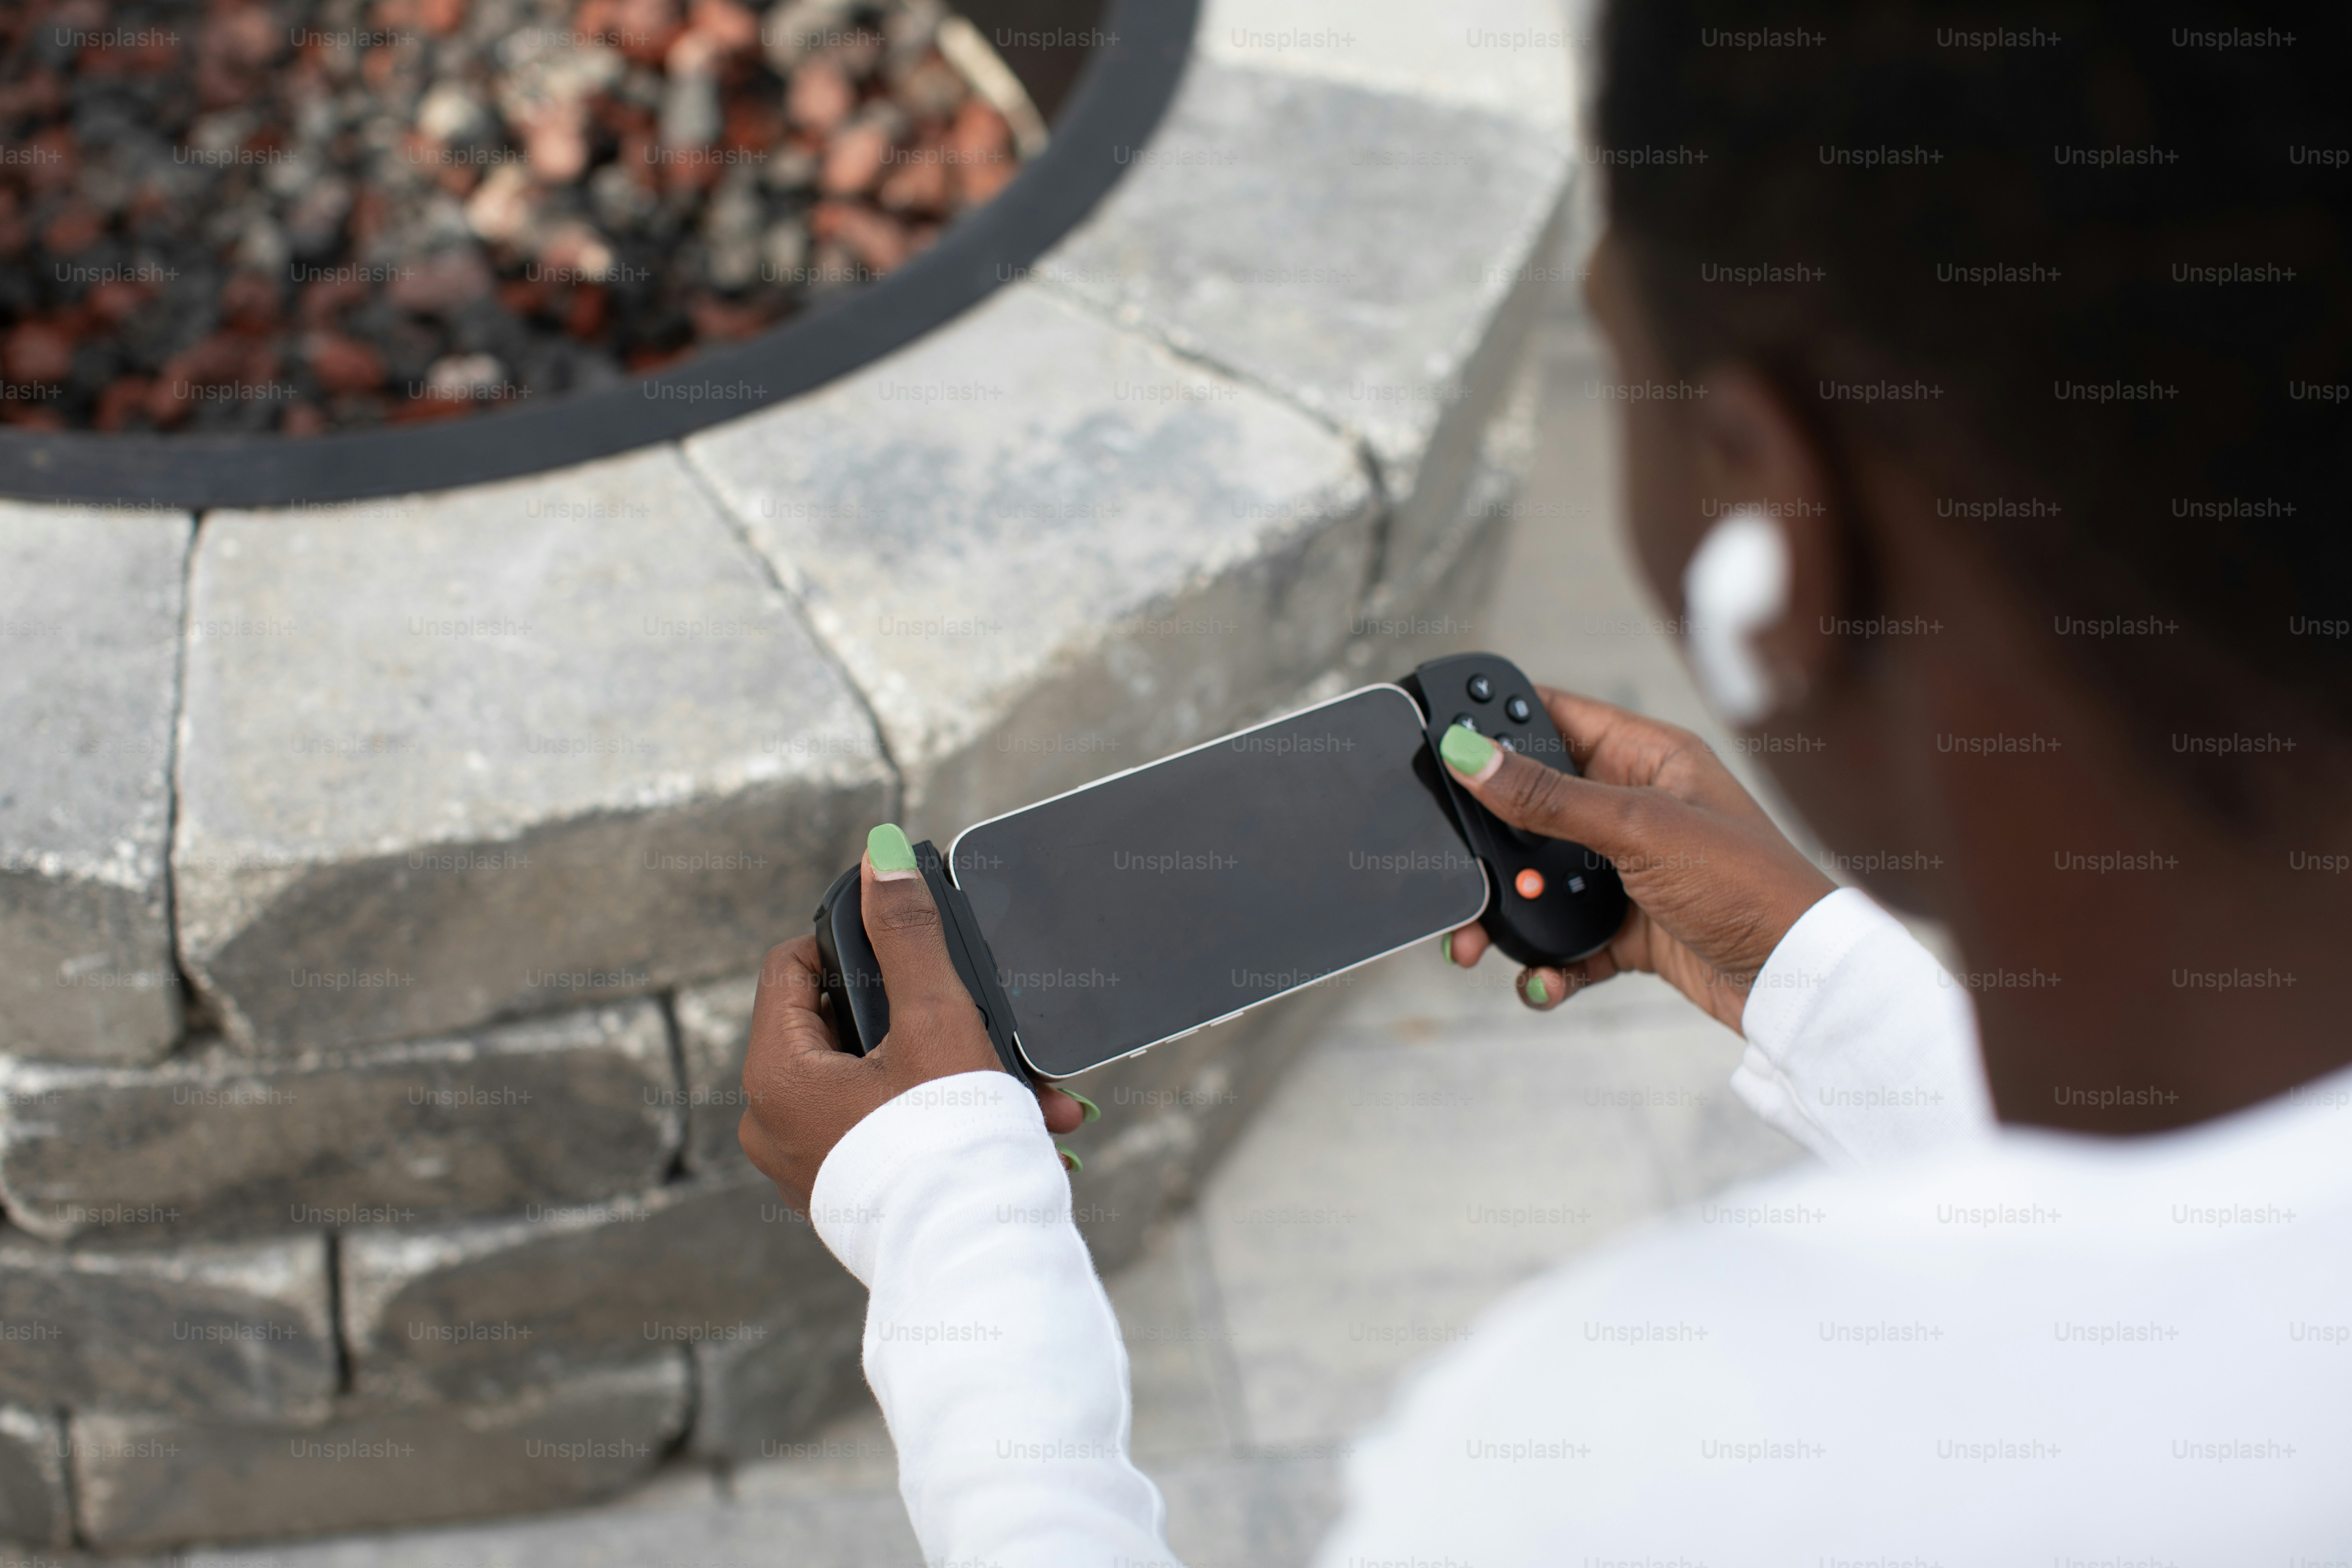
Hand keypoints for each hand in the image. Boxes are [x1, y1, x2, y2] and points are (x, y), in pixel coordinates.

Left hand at [738, 825, 1090, 1207]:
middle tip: (991, 1022)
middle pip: (846, 1025)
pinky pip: (895, 1127)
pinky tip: (1019, 1120)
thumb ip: (908, 934)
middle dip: (933, 1020)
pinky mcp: (849, 1190)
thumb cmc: (951, 1146)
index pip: (792, 967)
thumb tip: (877, 858)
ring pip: (884, 1078)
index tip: (910, 948)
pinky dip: (950, 1114)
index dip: (852, 943)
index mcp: (776, 1075)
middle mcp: (775, 1122)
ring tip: (1028, 1087)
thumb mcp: (937, 1020)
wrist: (978, 1266)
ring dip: (959, 1071)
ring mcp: (810, 1162)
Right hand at [1441, 688, 1834, 1032]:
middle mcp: (1633, 807)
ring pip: (1540, 879)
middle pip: (1531, 808)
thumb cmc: (1748, 884)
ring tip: (1477, 943)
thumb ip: (1548, 797)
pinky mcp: (1629, 927)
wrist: (1797, 980)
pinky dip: (1547, 963)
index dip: (1495, 720)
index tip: (1438, 736)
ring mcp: (1629, 869)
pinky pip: (1565, 940)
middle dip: (1488, 843)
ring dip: (1507, 913)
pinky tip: (1543, 979)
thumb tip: (1469, 755)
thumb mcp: (1639, 829)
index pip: (1553, 715)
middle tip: (1451, 865)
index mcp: (1645, 757)